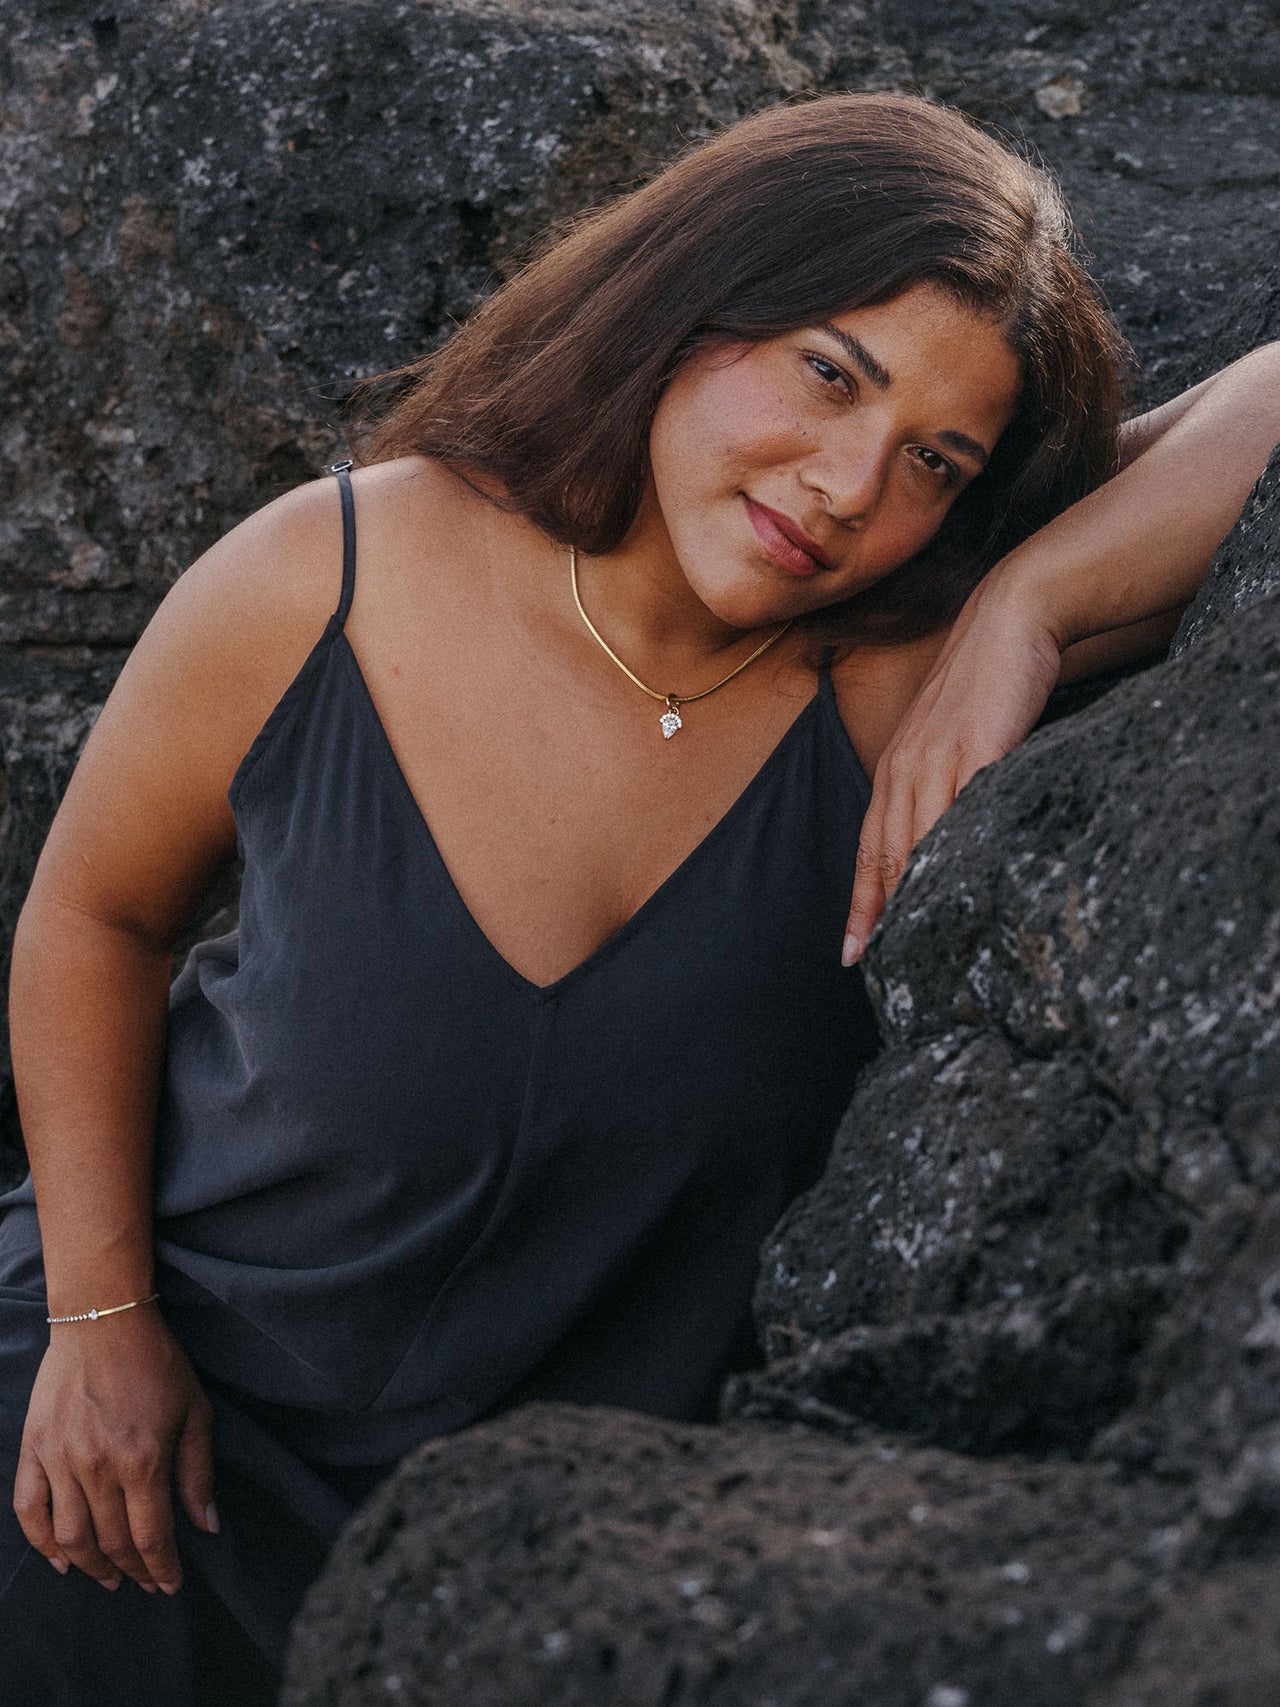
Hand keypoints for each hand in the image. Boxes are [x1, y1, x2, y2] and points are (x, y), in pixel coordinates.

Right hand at [13, 1306, 217, 1593]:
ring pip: (71, 1537)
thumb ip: (197, 1471)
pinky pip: (29, 1510)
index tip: (171, 1584)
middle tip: (144, 1581)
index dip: (162, 1569)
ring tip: (109, 1578)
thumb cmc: (157, 1362)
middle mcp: (98, 1467)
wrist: (104, 1320)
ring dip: (91, 1567)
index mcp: (143, 1459)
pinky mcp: (34, 1449)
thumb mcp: (195, 1410)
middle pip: (112, 1542)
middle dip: (132, 1571)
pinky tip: (61, 1559)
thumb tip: (206, 1526)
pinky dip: (42, 1543)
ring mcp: (60, 1459)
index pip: (152, 1537)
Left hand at [842, 572, 1062, 964]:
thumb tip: (946, 841)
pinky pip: (963, 809)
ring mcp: (940, 758)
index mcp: (897, 769)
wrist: (1009, 620)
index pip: (869, 849)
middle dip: (875, 912)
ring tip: (912, 944)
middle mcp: (907, 768)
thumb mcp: (951, 739)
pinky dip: (955, 851)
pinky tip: (958, 886)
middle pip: (884, 854)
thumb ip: (942, 786)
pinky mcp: (979, 748)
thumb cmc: (984, 684)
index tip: (851, 951)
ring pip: (917, 840)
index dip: (860, 903)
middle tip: (869, 962)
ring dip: (911, 895)